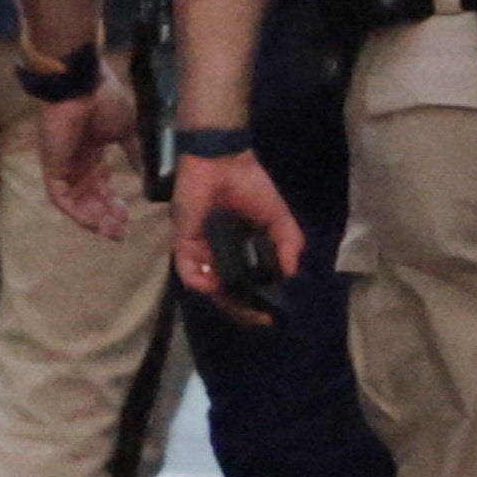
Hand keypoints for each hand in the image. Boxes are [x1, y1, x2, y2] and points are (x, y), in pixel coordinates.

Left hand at [36, 85, 143, 245]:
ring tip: (112, 230)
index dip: (114, 202)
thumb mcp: (127, 129)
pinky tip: (96, 222)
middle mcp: (78, 162)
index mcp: (94, 151)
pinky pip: (62, 199)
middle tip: (122, 231)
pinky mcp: (52, 169)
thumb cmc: (106, 102)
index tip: (129, 216)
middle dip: (106, 216)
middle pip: (90, 197)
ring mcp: (64, 166)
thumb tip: (143, 169)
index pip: (102, 184)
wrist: (83, 87)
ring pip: (77, 202)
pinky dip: (78, 213)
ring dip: (94, 219)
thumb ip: (133, 151)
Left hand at [169, 147, 303, 307]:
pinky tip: (215, 283)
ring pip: (209, 286)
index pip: (248, 285)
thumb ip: (288, 243)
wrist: (222, 161)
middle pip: (228, 293)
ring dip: (223, 299)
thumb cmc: (250, 185)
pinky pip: (188, 271)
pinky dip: (200, 281)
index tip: (273, 313)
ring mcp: (202, 251)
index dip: (259, 301)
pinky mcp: (185, 243)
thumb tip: (291, 275)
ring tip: (241, 302)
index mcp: (242, 250)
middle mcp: (221, 255)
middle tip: (259, 315)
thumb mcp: (277, 217)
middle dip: (243, 309)